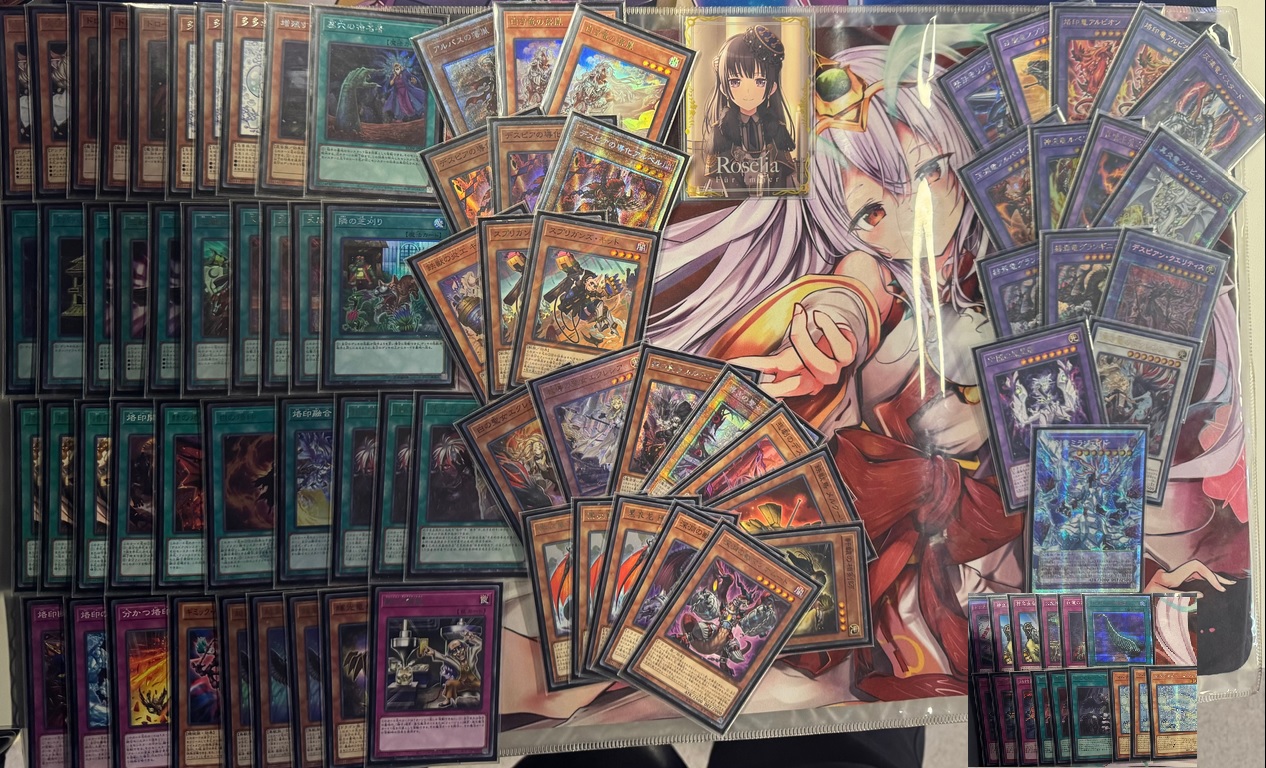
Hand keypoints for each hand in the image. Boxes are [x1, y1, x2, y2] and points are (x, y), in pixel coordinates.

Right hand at [731, 304, 855, 398]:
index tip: (742, 379)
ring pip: (821, 365)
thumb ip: (760, 367)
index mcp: (794, 382)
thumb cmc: (808, 347)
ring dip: (806, 339)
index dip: (760, 387)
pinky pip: (839, 345)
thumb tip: (730, 368)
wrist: (840, 336)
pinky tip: (817, 314)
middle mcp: (814, 378)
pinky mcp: (847, 353)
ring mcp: (832, 367)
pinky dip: (828, 327)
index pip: (774, 388)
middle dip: (785, 382)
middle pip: (800, 385)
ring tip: (798, 314)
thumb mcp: (784, 359)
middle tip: (772, 367)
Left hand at [1145, 559, 1235, 597]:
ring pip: (1193, 576)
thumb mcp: (1161, 601)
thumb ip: (1181, 597)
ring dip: (1208, 580)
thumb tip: (1201, 595)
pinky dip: (1200, 584)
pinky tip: (1209, 589)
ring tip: (1223, 586)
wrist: (1129, 606)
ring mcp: (1169, 580)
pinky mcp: (1169, 585)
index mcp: (1168, 577)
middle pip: (1196, 570)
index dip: (1209, 575)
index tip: (1219, 587)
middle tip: (1229, 585)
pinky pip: (1188, 582)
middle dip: (1213, 576)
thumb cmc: (1142, 603)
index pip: (1195, 567)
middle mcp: (1170, 576)